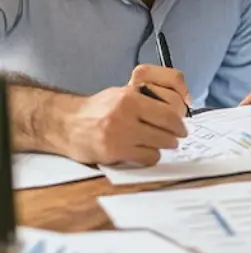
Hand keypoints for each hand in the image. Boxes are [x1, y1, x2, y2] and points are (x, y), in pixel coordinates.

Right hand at [63, 66, 189, 165]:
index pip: (167, 113)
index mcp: (129, 98)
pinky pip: (144, 158)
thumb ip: (147, 101)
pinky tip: (146, 153)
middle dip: (174, 137)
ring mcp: (118, 136)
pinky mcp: (113, 153)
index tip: (182, 129)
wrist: (67, 123)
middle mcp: (124, 116)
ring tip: (160, 145)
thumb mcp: (123, 94)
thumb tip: (176, 111)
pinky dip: (150, 157)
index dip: (179, 124)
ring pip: (157, 147)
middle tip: (176, 139)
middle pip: (165, 131)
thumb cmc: (98, 108)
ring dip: (163, 147)